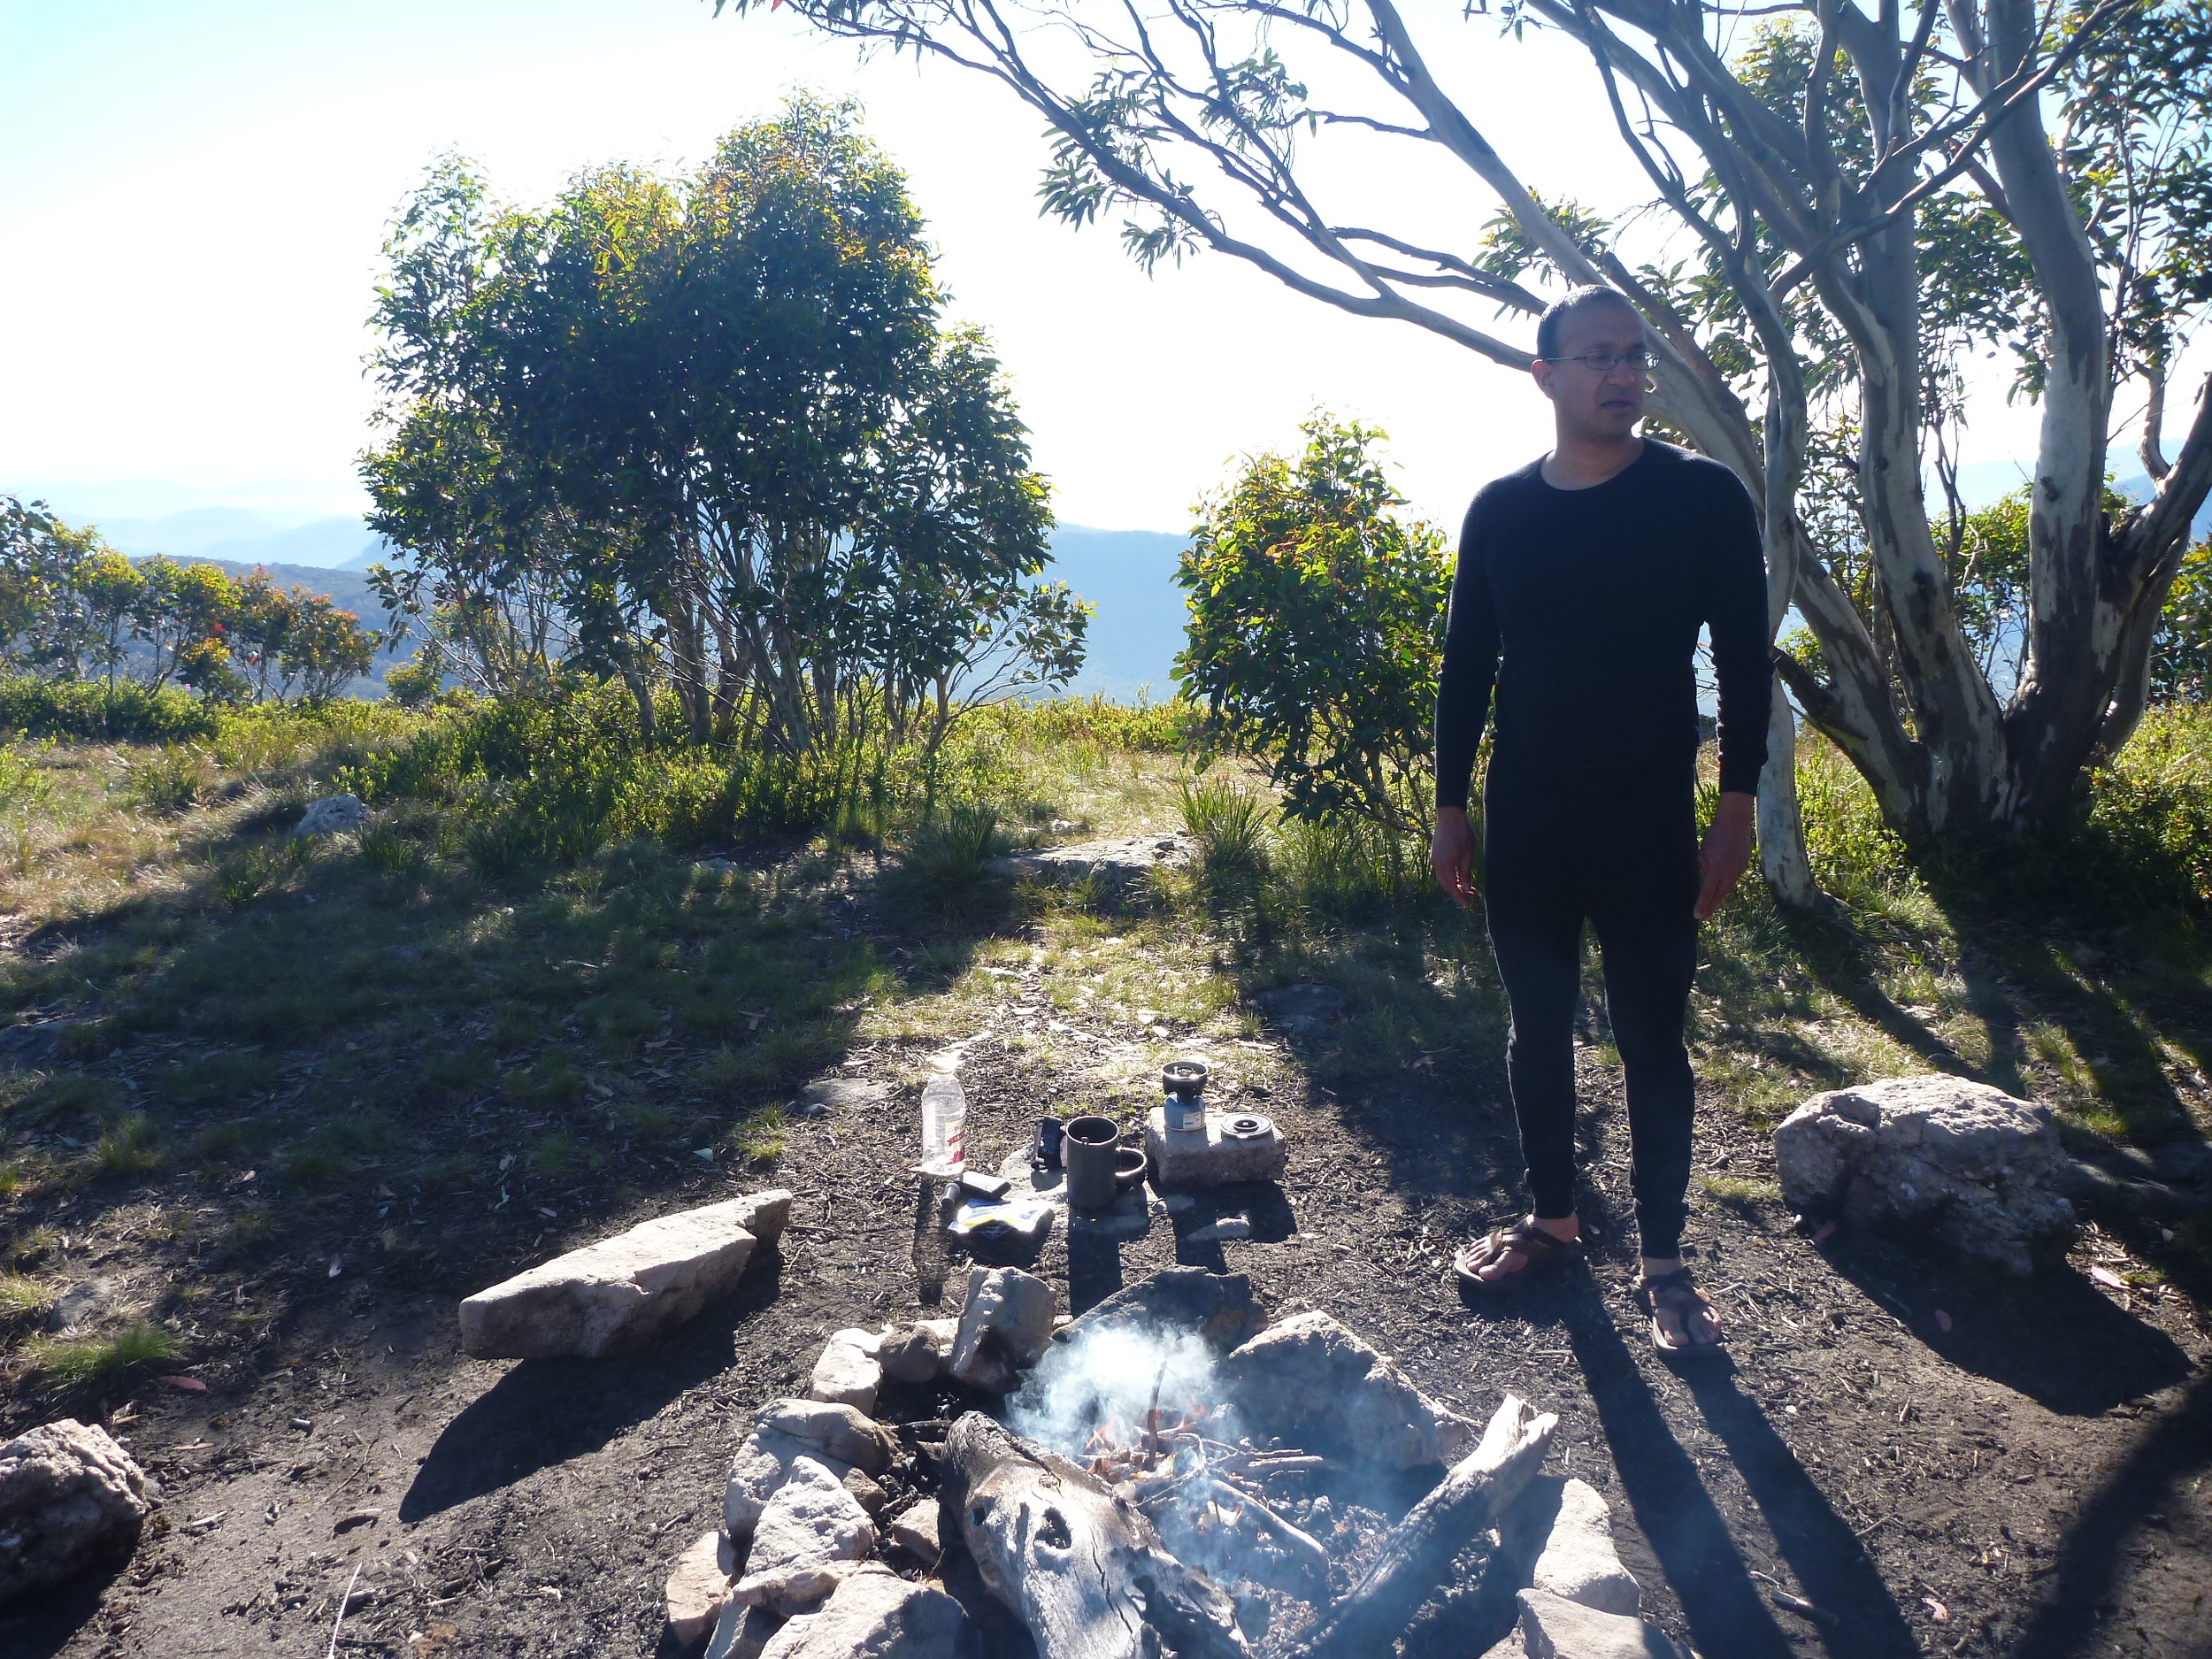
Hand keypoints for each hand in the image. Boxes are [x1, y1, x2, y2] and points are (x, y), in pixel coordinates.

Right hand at [1431, 806, 1477, 906]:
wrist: (1450, 817)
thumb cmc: (1462, 833)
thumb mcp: (1469, 854)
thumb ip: (1466, 872)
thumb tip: (1467, 888)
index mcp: (1446, 864)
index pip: (1452, 887)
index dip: (1459, 898)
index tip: (1468, 905)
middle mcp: (1437, 864)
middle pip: (1446, 885)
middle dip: (1458, 893)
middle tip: (1472, 896)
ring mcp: (1434, 859)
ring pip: (1443, 879)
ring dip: (1454, 886)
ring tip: (1468, 888)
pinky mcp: (1435, 856)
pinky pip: (1441, 872)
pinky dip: (1450, 878)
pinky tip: (1459, 878)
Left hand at [1694, 791, 1754, 919]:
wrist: (1735, 823)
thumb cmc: (1715, 836)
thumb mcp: (1703, 853)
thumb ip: (1705, 868)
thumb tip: (1708, 880)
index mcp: (1716, 869)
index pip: (1707, 892)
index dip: (1702, 904)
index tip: (1697, 915)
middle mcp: (1729, 872)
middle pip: (1719, 895)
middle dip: (1711, 906)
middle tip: (1704, 917)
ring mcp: (1739, 870)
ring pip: (1727, 888)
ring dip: (1719, 897)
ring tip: (1711, 907)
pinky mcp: (1744, 866)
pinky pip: (1733, 879)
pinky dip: (1726, 884)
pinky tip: (1720, 888)